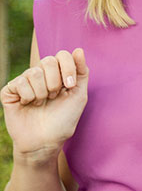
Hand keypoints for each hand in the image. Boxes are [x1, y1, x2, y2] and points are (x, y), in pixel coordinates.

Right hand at [1, 49, 88, 163]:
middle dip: (55, 82)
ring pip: (33, 72)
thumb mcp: (79, 95)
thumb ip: (81, 72)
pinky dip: (28, 97)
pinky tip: (28, 105)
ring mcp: (24, 82)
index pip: (62, 55)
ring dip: (42, 92)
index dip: (67, 68)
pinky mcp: (10, 91)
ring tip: (41, 103)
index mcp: (58, 74)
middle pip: (48, 60)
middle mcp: (41, 75)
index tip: (69, 86)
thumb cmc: (63, 120)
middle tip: (54, 97)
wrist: (45, 141)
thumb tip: (79, 49)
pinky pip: (19, 83)